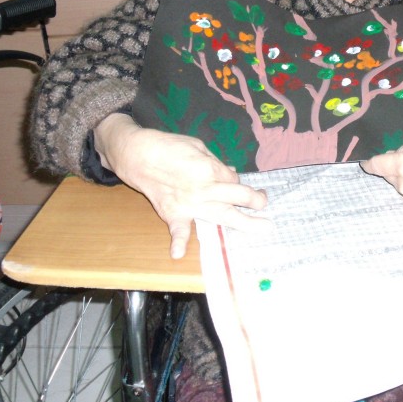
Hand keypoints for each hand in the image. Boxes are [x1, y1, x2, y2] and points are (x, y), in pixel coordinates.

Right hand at [94, 113, 270, 258]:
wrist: (138, 154)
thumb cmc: (169, 146)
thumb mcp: (197, 147)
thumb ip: (215, 162)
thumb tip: (229, 173)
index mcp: (212, 169)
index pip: (234, 180)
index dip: (237, 182)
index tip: (236, 183)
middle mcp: (206, 188)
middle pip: (239, 197)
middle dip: (255, 201)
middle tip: (264, 204)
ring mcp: (191, 203)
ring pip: (223, 215)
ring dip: (244, 223)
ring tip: (263, 228)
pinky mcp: (173, 213)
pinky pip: (178, 229)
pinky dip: (178, 241)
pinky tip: (178, 254)